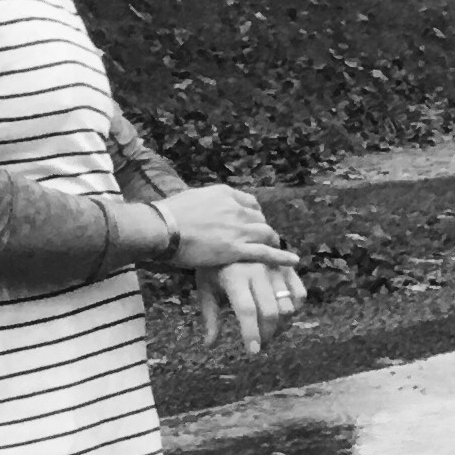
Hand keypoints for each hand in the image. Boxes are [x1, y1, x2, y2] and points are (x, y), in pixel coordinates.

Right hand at [156, 183, 292, 272]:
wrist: (162, 227)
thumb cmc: (167, 215)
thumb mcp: (190, 199)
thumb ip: (204, 203)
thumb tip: (201, 209)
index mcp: (224, 193)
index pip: (249, 202)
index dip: (255, 214)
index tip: (254, 221)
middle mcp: (235, 208)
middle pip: (259, 218)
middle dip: (263, 229)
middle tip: (265, 239)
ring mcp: (237, 229)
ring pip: (265, 233)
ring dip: (272, 241)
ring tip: (278, 249)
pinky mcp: (236, 249)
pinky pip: (266, 252)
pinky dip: (281, 256)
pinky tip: (292, 261)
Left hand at [203, 256, 304, 350]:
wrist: (229, 234)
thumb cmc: (214, 265)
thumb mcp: (206, 288)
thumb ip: (210, 317)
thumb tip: (210, 345)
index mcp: (235, 277)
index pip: (247, 311)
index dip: (252, 333)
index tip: (253, 351)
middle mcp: (258, 272)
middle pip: (270, 312)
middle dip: (268, 334)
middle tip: (261, 343)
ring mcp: (275, 268)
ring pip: (287, 305)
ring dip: (282, 325)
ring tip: (271, 330)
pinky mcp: (287, 267)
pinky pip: (300, 293)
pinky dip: (296, 309)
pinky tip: (283, 315)